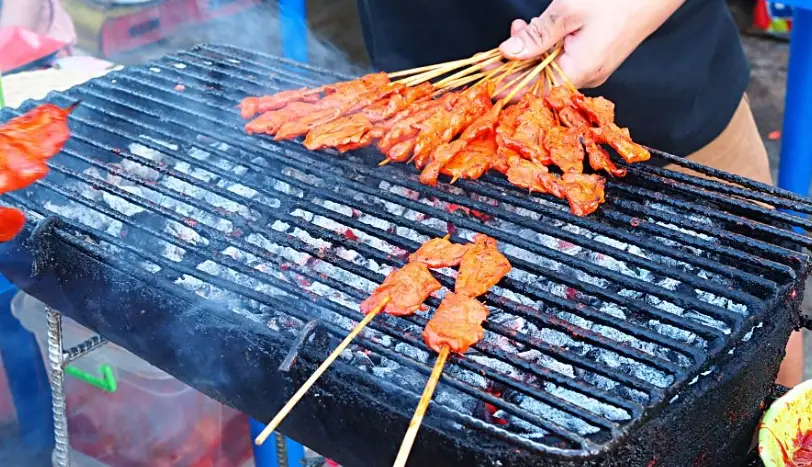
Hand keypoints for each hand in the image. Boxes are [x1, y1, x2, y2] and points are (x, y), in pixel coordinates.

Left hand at [498, 0, 684, 88]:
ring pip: (548, 68)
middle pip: (537, 81)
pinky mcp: (595, 58)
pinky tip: (539, 29)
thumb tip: (508, 52)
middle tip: (497, 45)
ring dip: (529, 51)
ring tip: (521, 26)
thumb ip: (537, 35)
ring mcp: (592, 69)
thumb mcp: (568, 12)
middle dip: (513, 63)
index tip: (482, 73)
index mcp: (579, 72)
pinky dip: (546, 47)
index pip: (530, 92)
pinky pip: (562, 60)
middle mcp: (586, 78)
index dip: (503, 83)